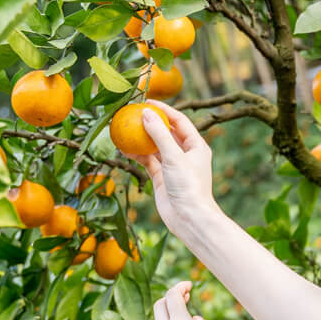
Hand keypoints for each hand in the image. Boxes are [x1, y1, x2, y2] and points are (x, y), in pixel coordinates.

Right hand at [135, 102, 219, 242]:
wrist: (189, 218)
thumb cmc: (188, 185)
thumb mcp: (174, 156)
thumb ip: (159, 134)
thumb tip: (145, 112)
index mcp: (196, 146)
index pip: (180, 121)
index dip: (164, 109)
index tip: (146, 101)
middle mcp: (185, 154)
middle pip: (166, 132)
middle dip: (151, 122)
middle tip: (133, 112)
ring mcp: (173, 166)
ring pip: (155, 147)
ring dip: (141, 139)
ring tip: (124, 129)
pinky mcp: (161, 177)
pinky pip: (148, 161)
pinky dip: (137, 155)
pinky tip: (123, 149)